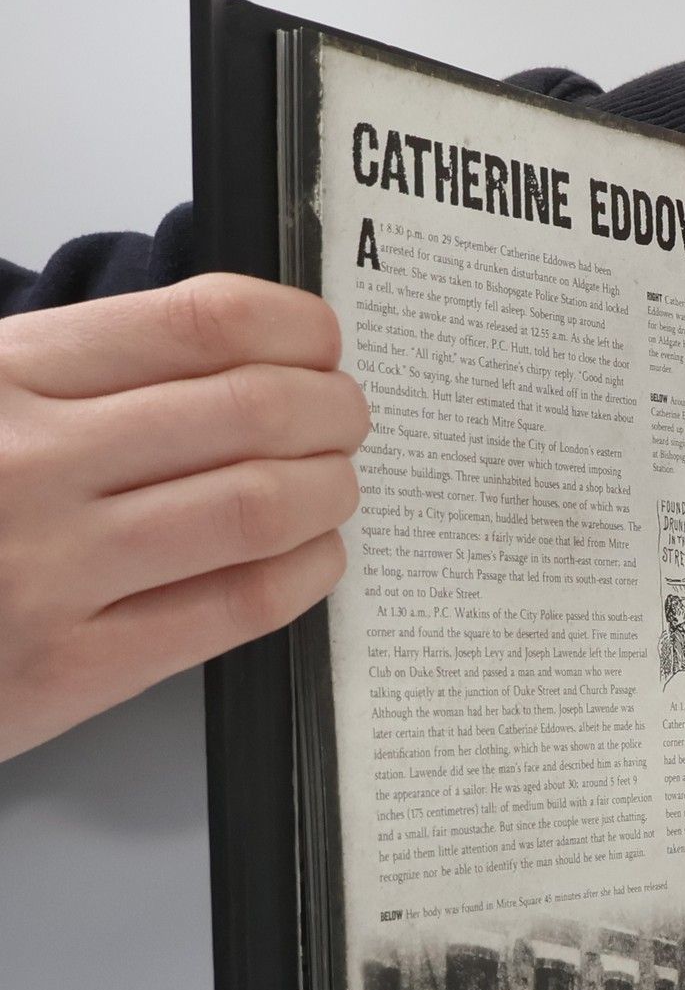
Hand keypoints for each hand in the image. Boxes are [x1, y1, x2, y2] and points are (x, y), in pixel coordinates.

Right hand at [0, 274, 368, 762]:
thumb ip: (81, 374)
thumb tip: (239, 351)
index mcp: (4, 377)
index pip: (197, 324)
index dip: (293, 328)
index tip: (320, 342)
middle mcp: (32, 464)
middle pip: (250, 413)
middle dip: (331, 409)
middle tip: (346, 416)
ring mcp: (55, 569)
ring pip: (259, 506)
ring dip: (330, 488)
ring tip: (336, 482)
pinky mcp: (77, 665)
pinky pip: (238, 604)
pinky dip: (307, 573)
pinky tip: (316, 555)